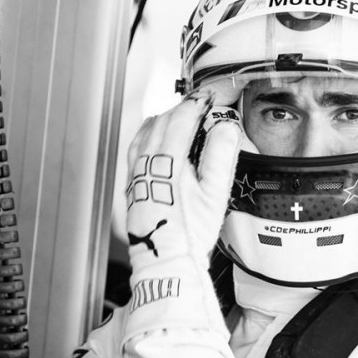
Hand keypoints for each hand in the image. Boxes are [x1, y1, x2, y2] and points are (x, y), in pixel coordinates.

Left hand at [125, 94, 241, 277]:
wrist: (166, 260)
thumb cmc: (190, 234)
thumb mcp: (215, 196)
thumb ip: (221, 158)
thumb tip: (225, 128)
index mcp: (166, 165)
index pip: (179, 121)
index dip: (195, 104)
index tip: (207, 97)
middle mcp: (146, 166)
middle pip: (160, 122)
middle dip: (181, 109)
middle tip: (200, 104)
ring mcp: (136, 174)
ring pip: (144, 133)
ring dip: (163, 119)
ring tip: (179, 115)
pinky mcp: (132, 184)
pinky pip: (134, 148)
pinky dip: (147, 134)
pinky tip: (153, 137)